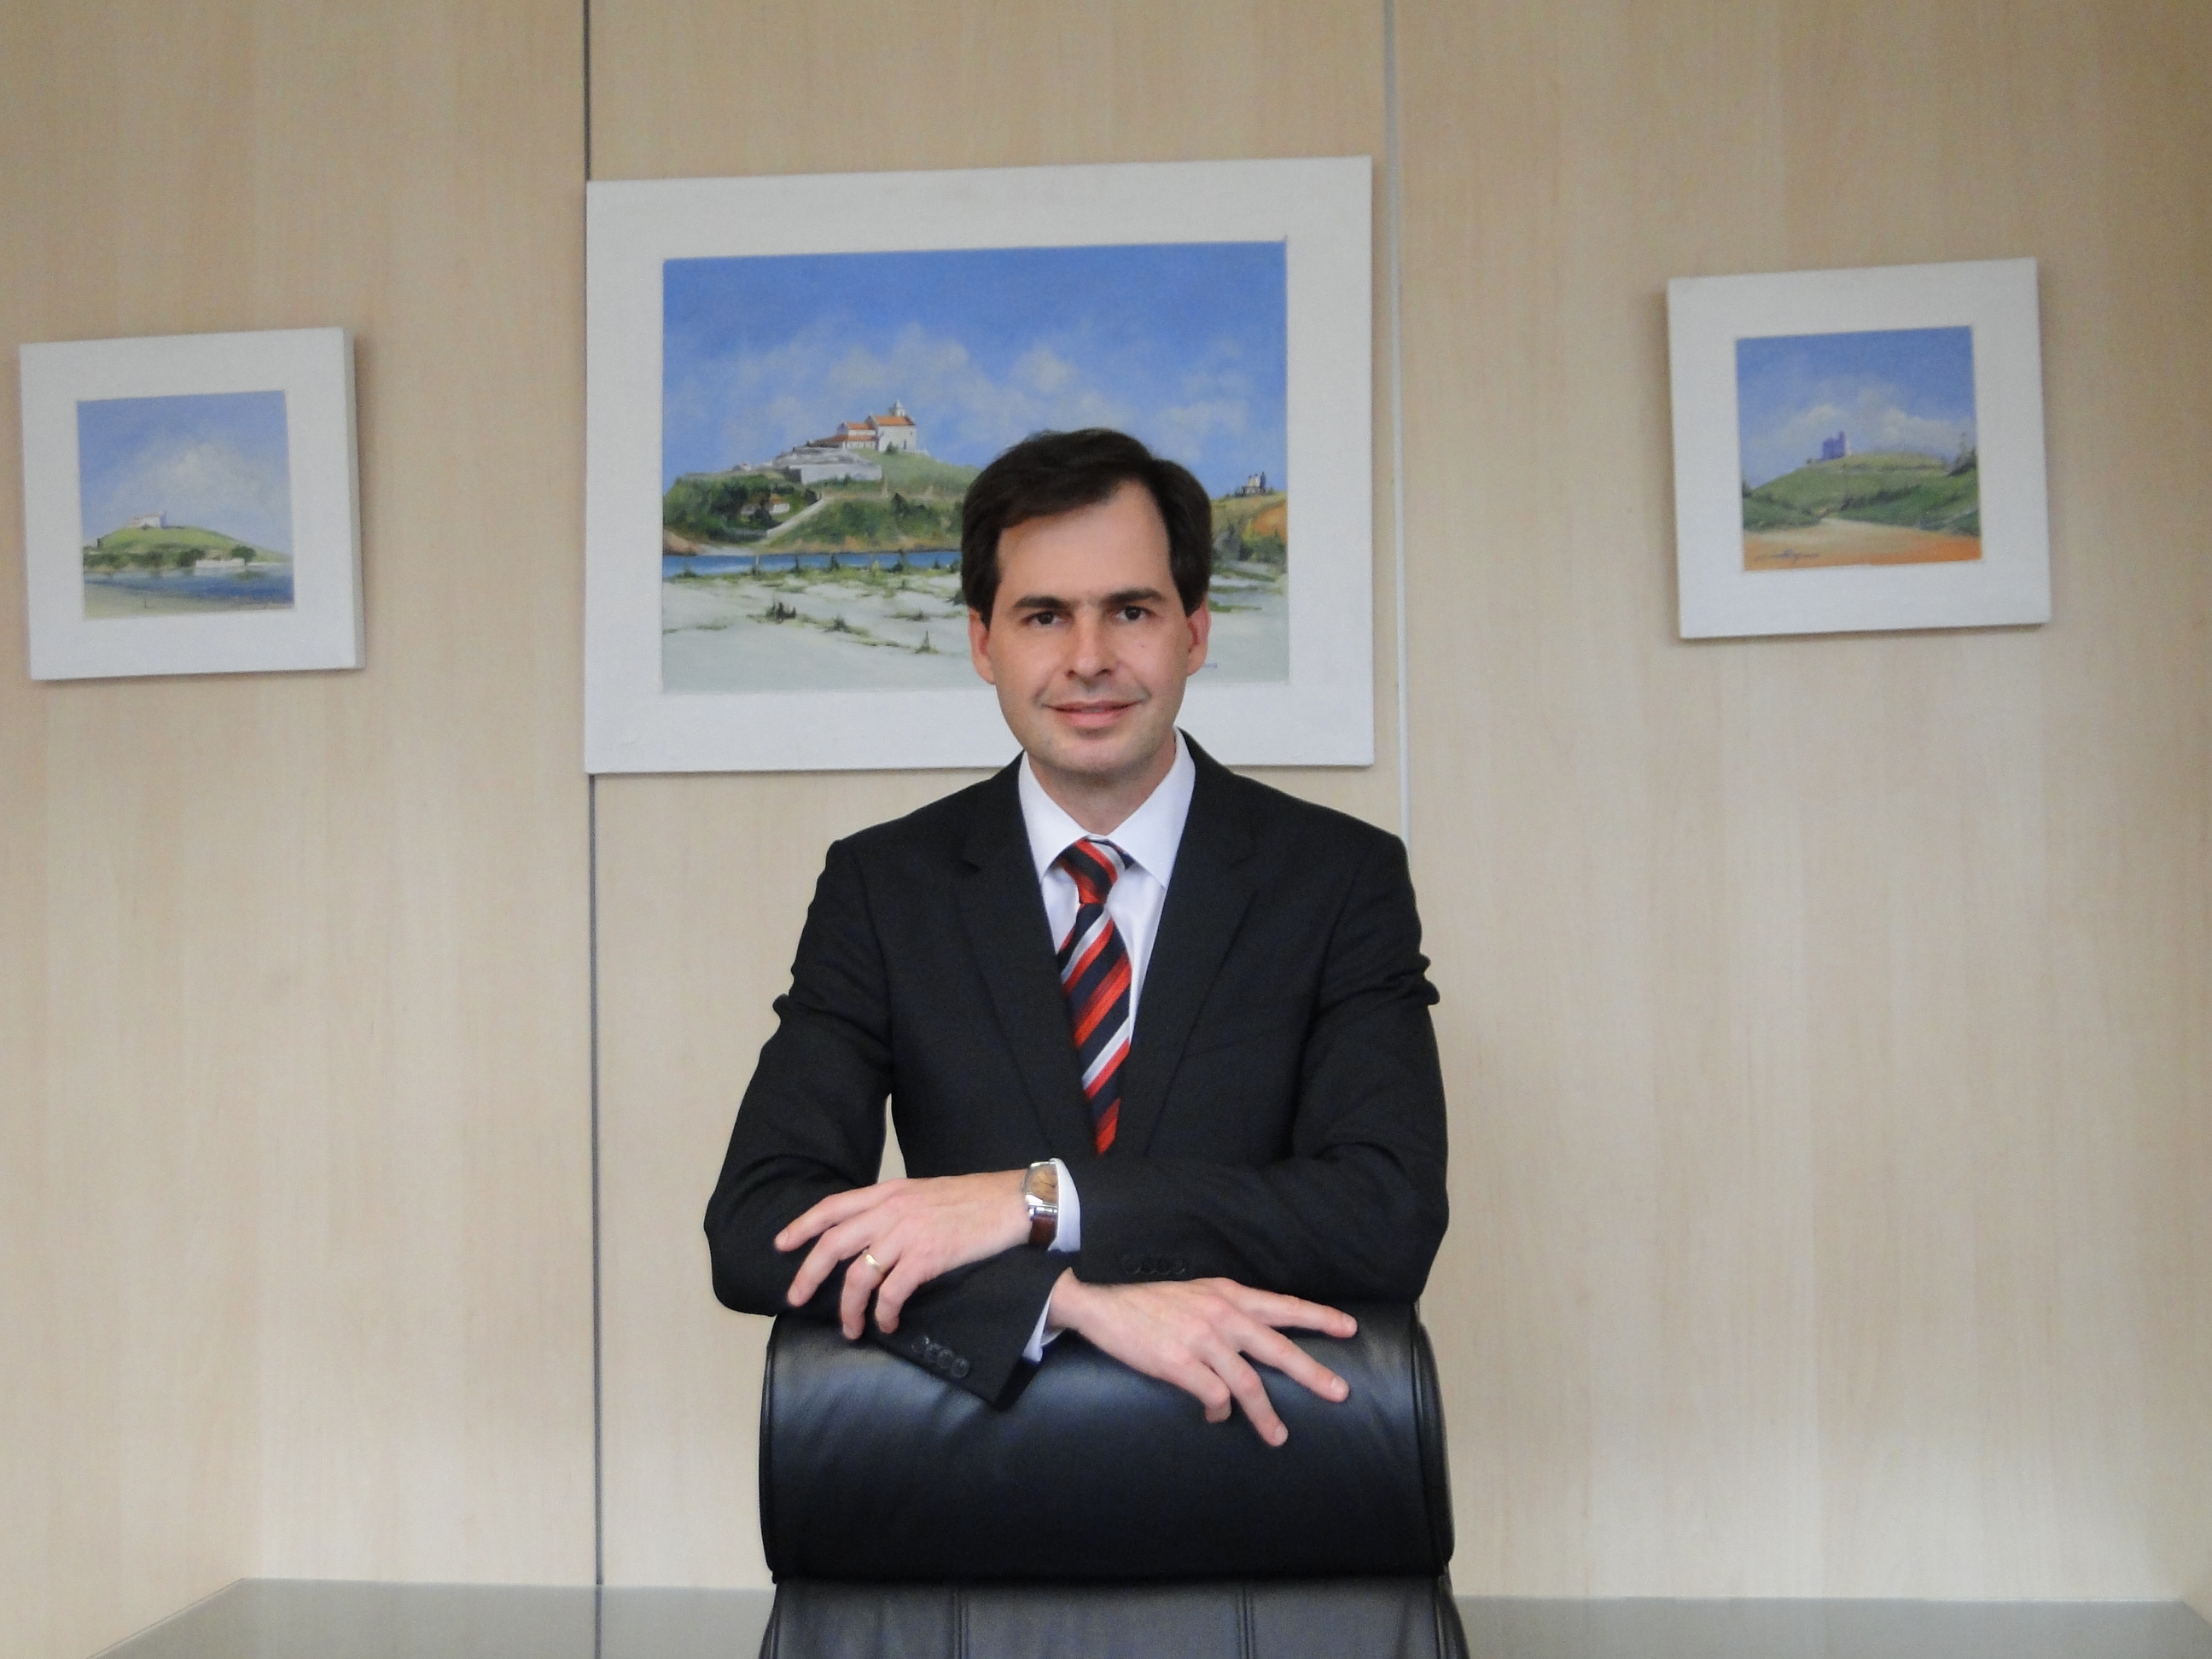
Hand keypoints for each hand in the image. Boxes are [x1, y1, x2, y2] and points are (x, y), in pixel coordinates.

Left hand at [777, 1171, 1029, 1338]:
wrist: (1013, 1202)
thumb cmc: (973, 1200)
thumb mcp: (924, 1194)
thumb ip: (894, 1210)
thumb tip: (872, 1236)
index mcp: (889, 1193)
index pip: (833, 1207)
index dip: (803, 1226)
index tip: (781, 1244)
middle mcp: (892, 1210)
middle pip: (833, 1244)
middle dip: (808, 1274)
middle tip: (795, 1298)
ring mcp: (908, 1233)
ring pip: (858, 1275)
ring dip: (848, 1308)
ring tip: (850, 1328)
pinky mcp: (928, 1256)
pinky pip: (892, 1292)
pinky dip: (883, 1313)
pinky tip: (886, 1323)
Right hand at [1044, 1273, 1355, 1445]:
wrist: (1102, 1304)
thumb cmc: (1151, 1303)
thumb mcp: (1197, 1294)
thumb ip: (1228, 1311)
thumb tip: (1255, 1341)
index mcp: (1228, 1295)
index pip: (1283, 1307)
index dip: (1318, 1317)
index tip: (1349, 1328)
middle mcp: (1221, 1315)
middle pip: (1278, 1348)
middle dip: (1313, 1373)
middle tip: (1339, 1393)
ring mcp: (1201, 1340)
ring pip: (1249, 1383)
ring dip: (1266, 1414)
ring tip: (1278, 1436)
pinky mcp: (1178, 1363)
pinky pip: (1213, 1397)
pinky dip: (1219, 1412)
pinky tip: (1216, 1417)